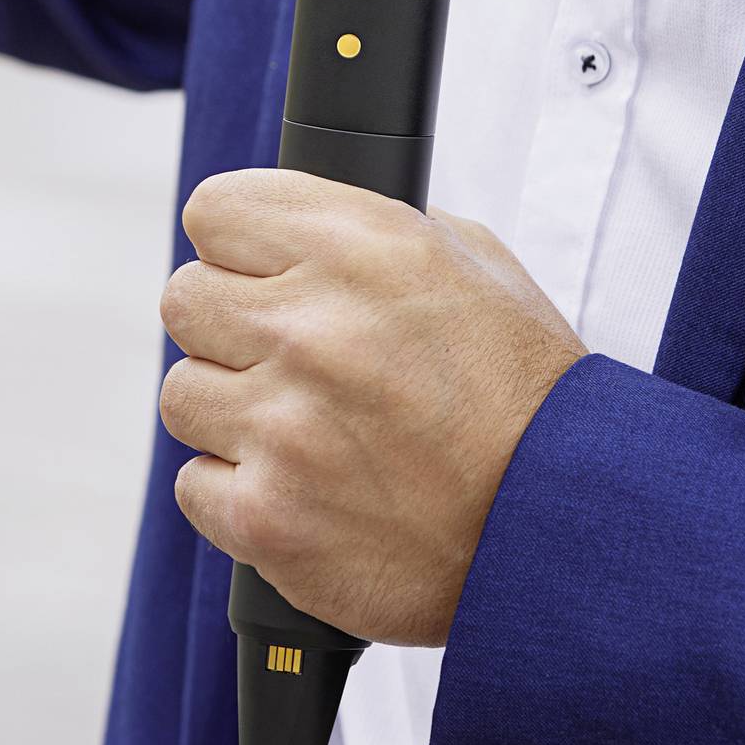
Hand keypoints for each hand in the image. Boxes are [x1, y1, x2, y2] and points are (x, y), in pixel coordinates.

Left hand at [160, 170, 584, 646]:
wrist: (561, 533)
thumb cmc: (526, 400)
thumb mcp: (478, 270)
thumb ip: (377, 234)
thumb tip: (298, 226)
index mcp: (363, 250)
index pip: (215, 211)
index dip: (237, 245)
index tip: (257, 272)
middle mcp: (313, 329)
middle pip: (185, 300)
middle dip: (230, 328)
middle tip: (286, 361)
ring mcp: (282, 427)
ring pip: (183, 395)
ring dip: (233, 414)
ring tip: (306, 434)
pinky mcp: (266, 517)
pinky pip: (195, 484)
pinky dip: (241, 494)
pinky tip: (305, 492)